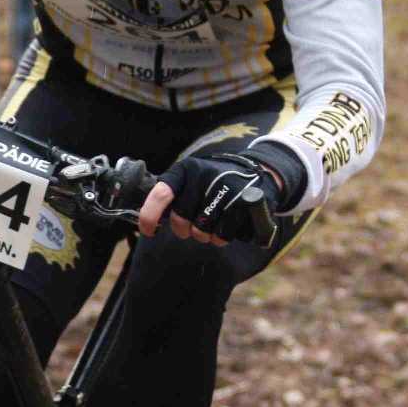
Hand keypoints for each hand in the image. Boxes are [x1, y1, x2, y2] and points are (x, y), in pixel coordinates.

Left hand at [140, 151, 282, 244]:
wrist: (261, 173)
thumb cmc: (216, 182)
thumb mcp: (192, 179)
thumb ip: (173, 195)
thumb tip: (146, 220)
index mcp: (186, 170)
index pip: (161, 194)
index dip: (149, 216)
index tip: (148, 231)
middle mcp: (204, 176)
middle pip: (181, 221)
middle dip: (185, 230)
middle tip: (195, 224)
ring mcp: (225, 188)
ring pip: (202, 232)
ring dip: (207, 235)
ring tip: (217, 221)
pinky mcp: (244, 202)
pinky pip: (223, 235)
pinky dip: (225, 236)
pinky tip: (232, 223)